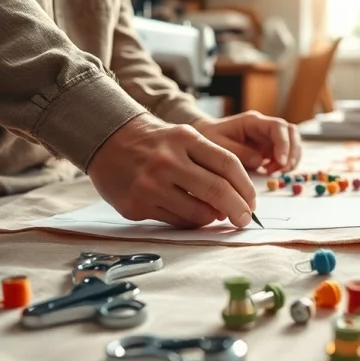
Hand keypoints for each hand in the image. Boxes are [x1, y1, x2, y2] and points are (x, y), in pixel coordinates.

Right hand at [87, 113, 257, 227]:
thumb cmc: (155, 143)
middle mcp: (168, 161)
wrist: (107, 141)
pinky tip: (189, 214)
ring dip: (212, 218)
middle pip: (217, 190)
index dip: (246, 187)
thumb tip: (235, 200)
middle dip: (238, 209)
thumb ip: (209, 163)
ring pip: (198, 213)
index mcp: (185, 139)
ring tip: (213, 214)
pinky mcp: (137, 206)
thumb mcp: (183, 138)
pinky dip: (189, 222)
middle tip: (244, 219)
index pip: (228, 164)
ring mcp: (150, 185)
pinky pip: (175, 222)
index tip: (252, 201)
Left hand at [193, 111, 301, 173]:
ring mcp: (268, 138)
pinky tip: (270, 172)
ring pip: (292, 143)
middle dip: (293, 152)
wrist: (204, 137)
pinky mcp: (268, 149)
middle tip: (283, 169)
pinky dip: (283, 165)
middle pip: (291, 132)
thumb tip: (260, 161)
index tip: (282, 162)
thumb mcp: (218, 145)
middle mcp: (264, 127)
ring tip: (273, 172)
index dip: (284, 144)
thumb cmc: (209, 138)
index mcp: (253, 121)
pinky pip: (284, 154)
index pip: (278, 127)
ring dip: (289, 159)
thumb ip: (239, 152)